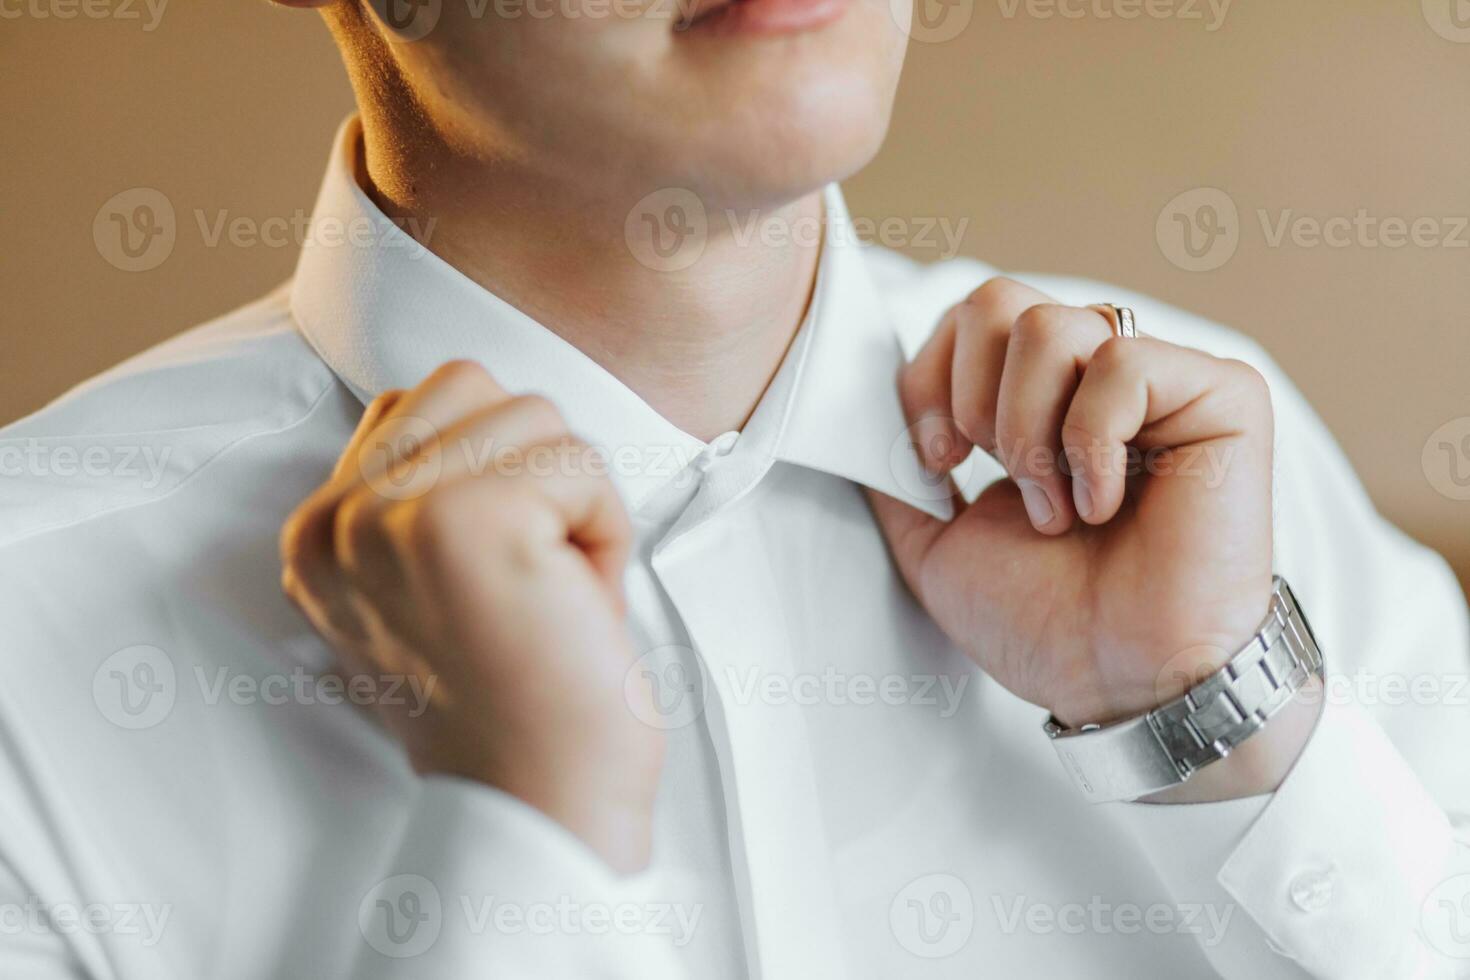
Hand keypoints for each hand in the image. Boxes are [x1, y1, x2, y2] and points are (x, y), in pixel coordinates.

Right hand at [280, 360, 660, 869]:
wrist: (544, 802)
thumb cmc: (522, 693)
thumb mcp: (434, 584)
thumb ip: (422, 488)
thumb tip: (479, 396)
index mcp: (320, 533)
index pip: (420, 397)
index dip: (498, 470)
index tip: (501, 572)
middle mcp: (335, 521)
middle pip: (474, 387)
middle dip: (537, 474)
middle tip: (536, 580)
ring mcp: (387, 518)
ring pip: (532, 413)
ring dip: (575, 502)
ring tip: (555, 591)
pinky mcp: (457, 522)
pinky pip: (579, 460)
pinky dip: (606, 530)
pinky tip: (579, 602)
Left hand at [869, 278, 1317, 799]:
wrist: (1120, 683)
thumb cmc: (1044, 621)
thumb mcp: (934, 542)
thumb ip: (898, 473)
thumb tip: (861, 414)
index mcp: (1037, 398)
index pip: (964, 318)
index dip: (929, 381)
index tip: (938, 460)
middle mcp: (1096, 375)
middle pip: (999, 302)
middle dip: (975, 402)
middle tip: (1003, 480)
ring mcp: (1162, 381)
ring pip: (1052, 326)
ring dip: (1029, 433)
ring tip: (1057, 508)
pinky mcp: (1222, 396)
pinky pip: (1123, 364)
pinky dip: (1092, 444)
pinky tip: (1104, 504)